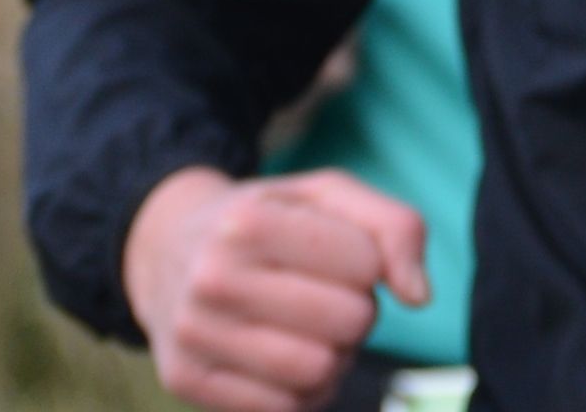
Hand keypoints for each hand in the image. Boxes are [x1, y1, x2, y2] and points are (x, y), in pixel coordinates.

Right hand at [123, 165, 430, 411]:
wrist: (166, 246)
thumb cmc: (267, 218)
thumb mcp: (327, 194)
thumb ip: (394, 227)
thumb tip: (419, 297)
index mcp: (249, 221)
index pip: (366, 265)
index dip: (369, 265)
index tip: (339, 255)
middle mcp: (212, 277)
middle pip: (348, 323)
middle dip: (356, 313)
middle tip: (328, 298)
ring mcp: (192, 333)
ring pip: (318, 372)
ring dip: (334, 357)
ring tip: (311, 331)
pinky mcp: (183, 378)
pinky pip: (283, 408)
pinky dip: (301, 390)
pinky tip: (283, 359)